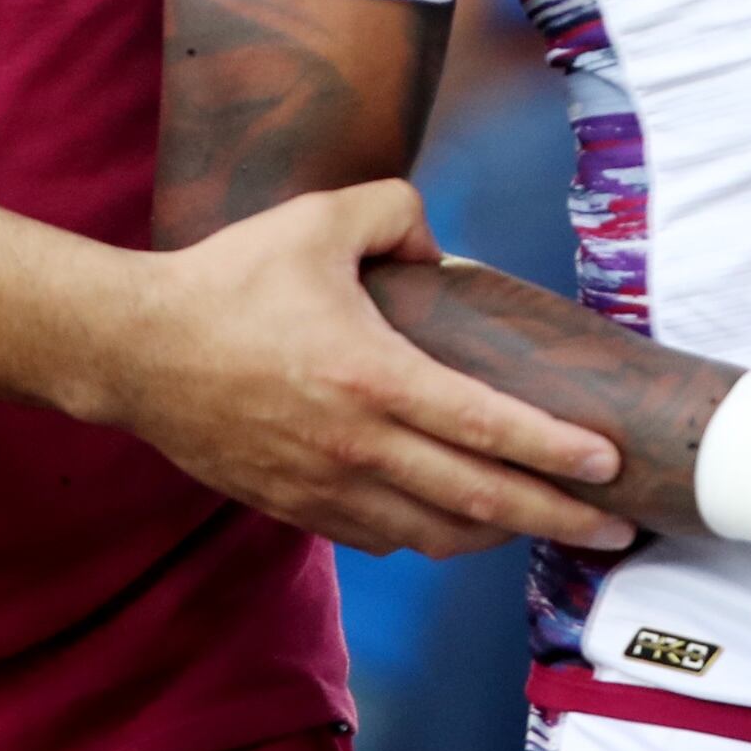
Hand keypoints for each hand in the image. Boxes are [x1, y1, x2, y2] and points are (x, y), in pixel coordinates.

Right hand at [83, 180, 637, 557]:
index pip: (487, 427)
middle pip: (479, 501)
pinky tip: (456, 521)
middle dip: (559, 518)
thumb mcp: (319, 220)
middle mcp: (356, 445)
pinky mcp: (295, 508)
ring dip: (499, 536)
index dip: (556, 451)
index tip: (608, 464)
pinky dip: (431, 536)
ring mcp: (324, 487)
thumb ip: (397, 213)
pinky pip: (382, 538)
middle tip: (616, 527)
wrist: (134, 349)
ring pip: (435, 535)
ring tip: (545, 524)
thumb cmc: (228, 281)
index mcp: (372, 376)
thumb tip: (444, 248)